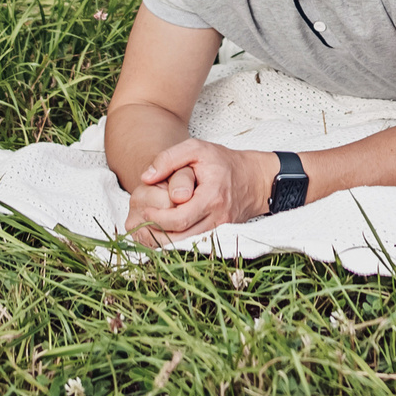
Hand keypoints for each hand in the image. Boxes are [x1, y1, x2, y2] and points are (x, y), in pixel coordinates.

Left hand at [121, 139, 271, 245]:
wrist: (254, 179)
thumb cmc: (223, 162)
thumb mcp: (196, 149)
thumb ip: (169, 158)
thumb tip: (145, 177)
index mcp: (212, 197)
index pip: (179, 219)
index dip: (157, 219)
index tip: (143, 211)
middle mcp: (218, 218)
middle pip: (181, 239)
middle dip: (156, 234)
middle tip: (140, 224)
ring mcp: (221, 230)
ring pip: (187, 246)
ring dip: (164, 242)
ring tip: (147, 230)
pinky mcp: (220, 236)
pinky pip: (194, 245)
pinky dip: (176, 243)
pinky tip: (163, 234)